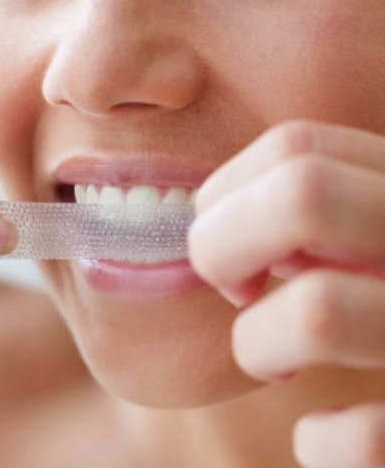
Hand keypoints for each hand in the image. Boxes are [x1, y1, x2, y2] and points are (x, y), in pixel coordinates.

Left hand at [189, 120, 384, 466]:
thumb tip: (218, 216)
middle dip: (222, 247)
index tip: (233, 248)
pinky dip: (320, 443)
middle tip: (234, 291)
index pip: (295, 149)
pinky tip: (323, 436)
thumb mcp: (370, 235)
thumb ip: (318, 214)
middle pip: (300, 194)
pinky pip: (366, 439)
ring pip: (317, 312)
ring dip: (258, 344)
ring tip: (274, 363)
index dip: (228, 196)